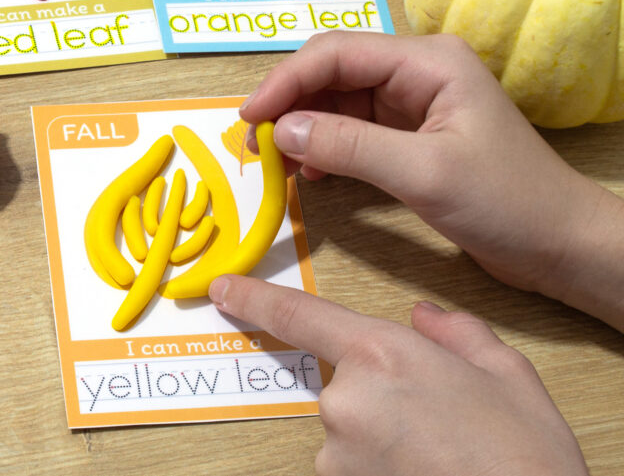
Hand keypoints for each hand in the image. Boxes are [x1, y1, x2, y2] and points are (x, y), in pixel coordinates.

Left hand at [210, 274, 588, 475]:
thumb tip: (423, 316)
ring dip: (380, 435)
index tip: (222, 290)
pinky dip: (378, 466)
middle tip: (435, 418)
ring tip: (436, 452)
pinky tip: (423, 469)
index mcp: (382, 354)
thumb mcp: (506, 372)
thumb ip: (456, 333)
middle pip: (343, 383)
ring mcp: (337, 453)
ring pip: (349, 430)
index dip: (254, 300)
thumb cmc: (525, 454)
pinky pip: (351, 466)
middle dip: (379, 393)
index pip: (300, 316)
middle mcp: (346, 400)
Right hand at [240, 32, 623, 329]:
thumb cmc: (506, 202)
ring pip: (337, 102)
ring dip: (304, 129)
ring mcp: (412, 104)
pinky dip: (326, 148)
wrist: (557, 242)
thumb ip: (349, 145)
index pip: (337, 54)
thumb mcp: (424, 173)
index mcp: (427, 61)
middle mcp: (416, 72)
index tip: (248, 118)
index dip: (286, 82)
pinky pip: (352, 131)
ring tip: (276, 162)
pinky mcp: (410, 135)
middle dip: (290, 104)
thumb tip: (282, 128)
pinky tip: (311, 174)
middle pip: (332, 72)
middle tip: (255, 145)